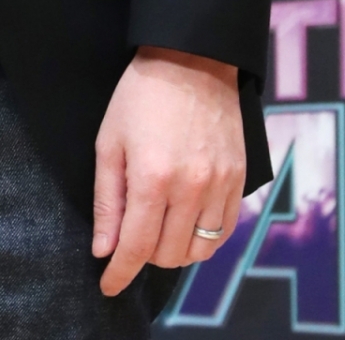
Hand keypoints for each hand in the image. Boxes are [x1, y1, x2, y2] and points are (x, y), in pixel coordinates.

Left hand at [92, 47, 245, 295]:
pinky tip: (186, 222)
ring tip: (158, 228)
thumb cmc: (141, 97)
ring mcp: (220, 185)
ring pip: (198, 250)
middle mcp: (191, 188)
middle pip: (168, 254)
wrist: (192, 59)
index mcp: (152, 178)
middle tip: (130, 234)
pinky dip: (203, 238)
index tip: (108, 286)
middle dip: (143, 255)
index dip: (120, 273)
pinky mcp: (239, 180)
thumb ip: (107, 200)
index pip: (136, 247)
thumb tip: (105, 249)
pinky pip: (224, 232)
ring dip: (174, 249)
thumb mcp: (109, 142)